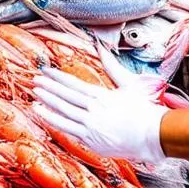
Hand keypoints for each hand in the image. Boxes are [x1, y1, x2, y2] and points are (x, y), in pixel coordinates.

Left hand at [33, 69, 167, 163]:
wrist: (154, 136)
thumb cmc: (144, 110)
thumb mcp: (129, 85)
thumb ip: (113, 68)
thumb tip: (103, 48)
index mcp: (102, 95)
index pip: (73, 84)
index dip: (57, 77)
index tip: (45, 71)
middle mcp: (93, 108)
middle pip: (65, 96)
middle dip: (48, 87)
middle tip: (34, 80)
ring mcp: (90, 124)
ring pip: (63, 110)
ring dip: (47, 101)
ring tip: (35, 94)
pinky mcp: (90, 138)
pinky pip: (66, 128)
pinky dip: (52, 119)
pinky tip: (41, 113)